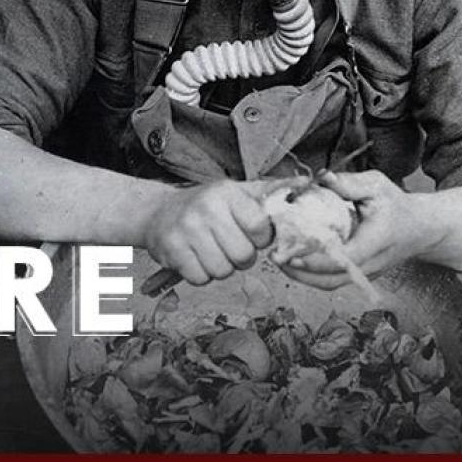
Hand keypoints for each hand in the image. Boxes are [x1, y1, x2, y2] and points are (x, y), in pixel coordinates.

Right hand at [141, 180, 273, 285]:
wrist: (156, 213)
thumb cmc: (204, 206)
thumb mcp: (236, 192)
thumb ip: (270, 191)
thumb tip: (305, 183)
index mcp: (227, 193)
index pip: (261, 226)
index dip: (259, 238)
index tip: (248, 234)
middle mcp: (206, 208)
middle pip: (243, 255)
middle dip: (240, 258)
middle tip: (228, 246)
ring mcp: (186, 229)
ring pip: (222, 270)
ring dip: (220, 267)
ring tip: (211, 251)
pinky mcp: (172, 250)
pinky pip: (200, 278)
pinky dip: (201, 274)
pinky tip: (195, 258)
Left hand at [281, 170, 441, 289]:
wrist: (421, 229)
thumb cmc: (397, 206)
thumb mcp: (378, 186)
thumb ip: (350, 183)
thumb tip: (323, 177)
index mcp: (376, 241)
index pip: (343, 258)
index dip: (315, 259)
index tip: (290, 254)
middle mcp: (370, 263)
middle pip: (331, 280)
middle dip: (299, 272)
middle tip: (275, 257)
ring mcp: (364, 273)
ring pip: (329, 284)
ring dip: (301, 276)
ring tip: (278, 260)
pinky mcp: (358, 275)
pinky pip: (331, 281)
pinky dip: (310, 275)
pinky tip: (293, 261)